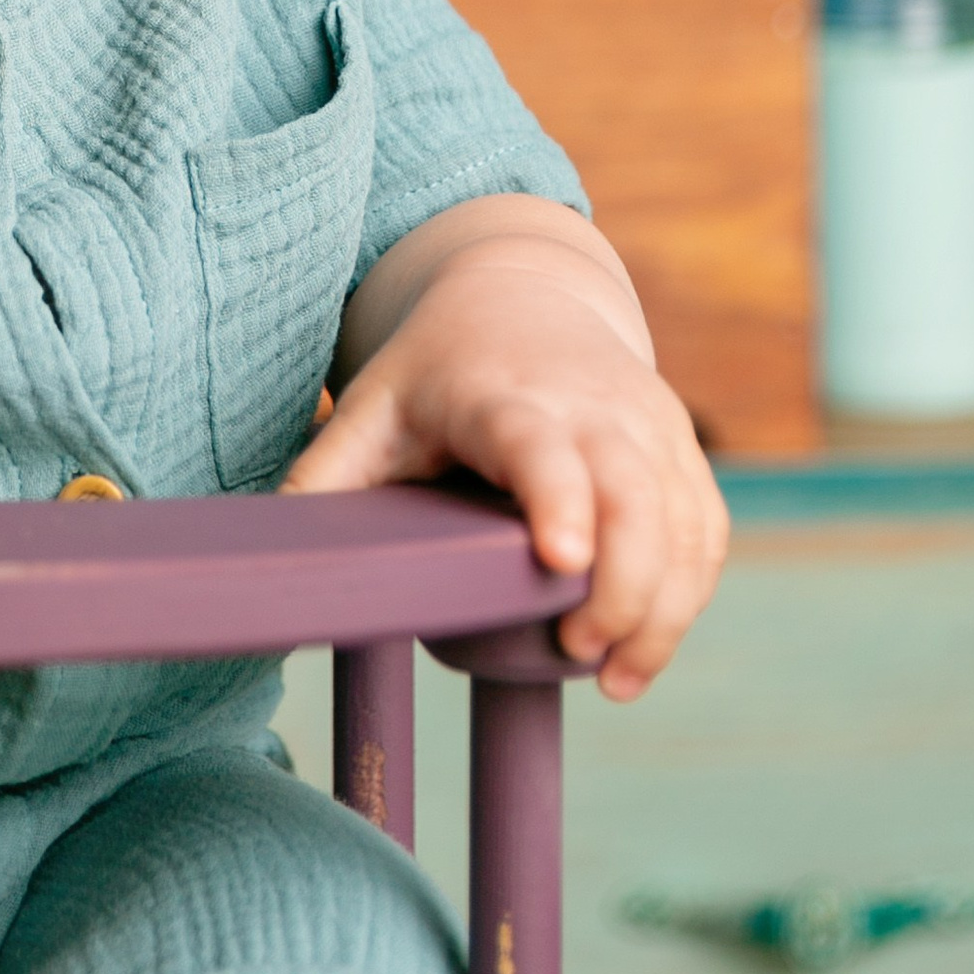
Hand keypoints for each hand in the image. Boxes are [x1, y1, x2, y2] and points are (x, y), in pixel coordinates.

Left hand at [282, 220, 726, 698]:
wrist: (524, 293)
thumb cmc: (435, 369)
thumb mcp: (370, 407)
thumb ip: (324, 480)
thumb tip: (270, 567)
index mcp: (504, 394)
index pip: (540, 448)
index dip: (558, 500)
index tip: (562, 563)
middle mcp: (590, 405)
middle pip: (634, 494)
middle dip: (625, 584)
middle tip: (582, 655)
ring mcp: (646, 424)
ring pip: (682, 519)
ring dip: (663, 607)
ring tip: (618, 681)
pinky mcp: (679, 448)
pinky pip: (704, 528)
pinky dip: (688, 592)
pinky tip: (645, 648)